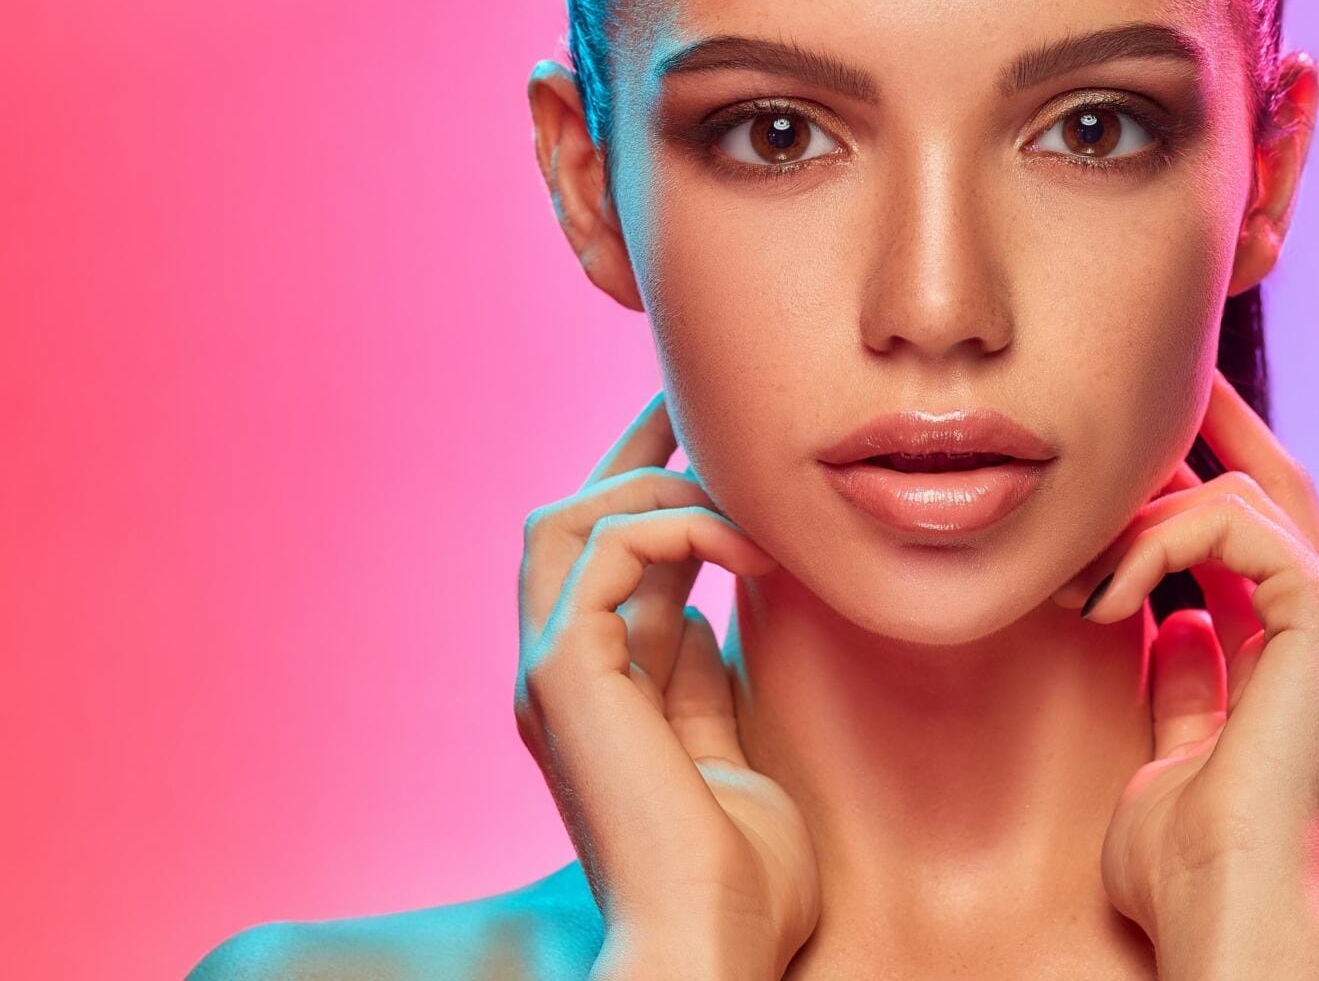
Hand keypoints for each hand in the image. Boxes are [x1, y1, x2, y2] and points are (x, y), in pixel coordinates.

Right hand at [515, 391, 820, 979]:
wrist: (714, 946)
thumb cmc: (740, 880)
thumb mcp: (730, 752)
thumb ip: (706, 682)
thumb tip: (707, 611)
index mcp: (593, 697)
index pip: (605, 566)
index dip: (653, 497)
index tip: (711, 448)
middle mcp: (556, 678)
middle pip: (563, 524)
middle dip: (631, 457)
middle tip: (699, 409)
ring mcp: (550, 675)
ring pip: (565, 521)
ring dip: (657, 485)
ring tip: (742, 484)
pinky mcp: (563, 675)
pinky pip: (607, 550)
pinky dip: (677, 525)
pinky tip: (750, 545)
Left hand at [1082, 370, 1318, 968]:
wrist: (1222, 906)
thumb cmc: (1187, 862)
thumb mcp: (1173, 751)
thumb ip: (1184, 683)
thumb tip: (1174, 624)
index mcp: (1302, 658)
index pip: (1262, 535)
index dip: (1206, 477)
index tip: (1152, 442)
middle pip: (1280, 485)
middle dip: (1215, 424)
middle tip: (1157, 383)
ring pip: (1246, 494)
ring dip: (1142, 518)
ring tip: (1076, 577)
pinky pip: (1237, 521)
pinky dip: (1160, 540)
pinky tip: (1106, 596)